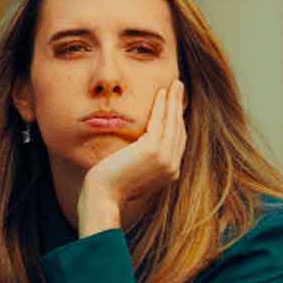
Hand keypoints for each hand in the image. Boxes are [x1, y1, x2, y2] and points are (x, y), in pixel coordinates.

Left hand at [79, 79, 187, 212]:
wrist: (103, 197)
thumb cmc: (111, 189)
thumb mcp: (134, 176)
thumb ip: (144, 164)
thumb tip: (142, 153)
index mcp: (169, 174)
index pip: (177, 142)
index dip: (177, 122)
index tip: (175, 106)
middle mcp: (172, 167)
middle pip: (179, 130)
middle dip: (179, 107)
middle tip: (179, 89)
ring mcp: (165, 159)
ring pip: (173, 123)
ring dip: (174, 101)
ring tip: (175, 85)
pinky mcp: (154, 150)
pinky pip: (161, 121)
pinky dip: (162, 105)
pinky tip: (162, 93)